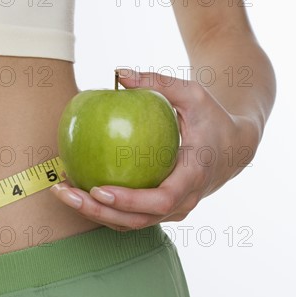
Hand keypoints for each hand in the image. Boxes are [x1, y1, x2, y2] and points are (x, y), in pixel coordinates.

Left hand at [50, 69, 250, 230]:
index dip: (129, 200)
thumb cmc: (211, 118)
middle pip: (137, 220)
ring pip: (129, 223)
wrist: (233, 148)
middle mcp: (183, 203)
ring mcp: (172, 211)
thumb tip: (119, 72)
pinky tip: (76, 189)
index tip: (98, 189)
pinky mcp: (160, 211)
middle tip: (66, 193)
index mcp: (193, 177)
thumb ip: (159, 83)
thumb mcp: (193, 94)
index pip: (161, 200)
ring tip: (62, 192)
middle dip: (98, 211)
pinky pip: (128, 217)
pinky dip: (102, 208)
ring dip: (94, 213)